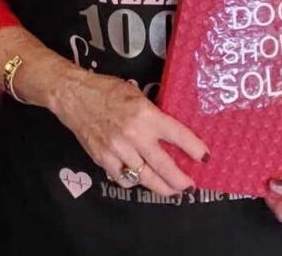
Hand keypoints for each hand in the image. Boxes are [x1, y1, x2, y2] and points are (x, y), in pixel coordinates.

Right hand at [50, 70, 209, 197]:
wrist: (76, 97)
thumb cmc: (109, 90)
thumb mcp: (137, 95)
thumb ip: (152, 113)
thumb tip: (169, 130)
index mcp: (146, 115)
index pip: (177, 134)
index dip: (194, 148)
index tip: (205, 157)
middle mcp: (134, 135)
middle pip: (163, 165)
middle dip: (180, 179)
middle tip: (190, 185)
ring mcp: (118, 150)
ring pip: (145, 177)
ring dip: (161, 186)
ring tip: (172, 190)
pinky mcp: (103, 160)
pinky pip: (124, 178)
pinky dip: (134, 181)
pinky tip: (141, 179)